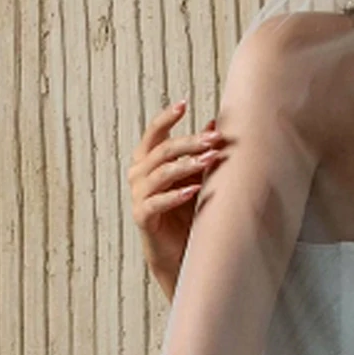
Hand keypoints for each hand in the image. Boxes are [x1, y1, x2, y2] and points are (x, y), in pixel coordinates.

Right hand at [127, 99, 230, 299]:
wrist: (179, 250)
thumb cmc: (186, 212)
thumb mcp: (195, 177)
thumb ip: (199, 152)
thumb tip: (215, 124)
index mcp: (147, 160)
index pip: (154, 133)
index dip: (166, 118)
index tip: (183, 104)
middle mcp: (138, 174)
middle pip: (163, 151)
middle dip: (190, 142)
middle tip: (215, 139)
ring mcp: (138, 195)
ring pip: (162, 173)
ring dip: (188, 165)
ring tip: (210, 160)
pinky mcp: (142, 216)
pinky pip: (158, 202)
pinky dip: (176, 195)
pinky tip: (193, 190)